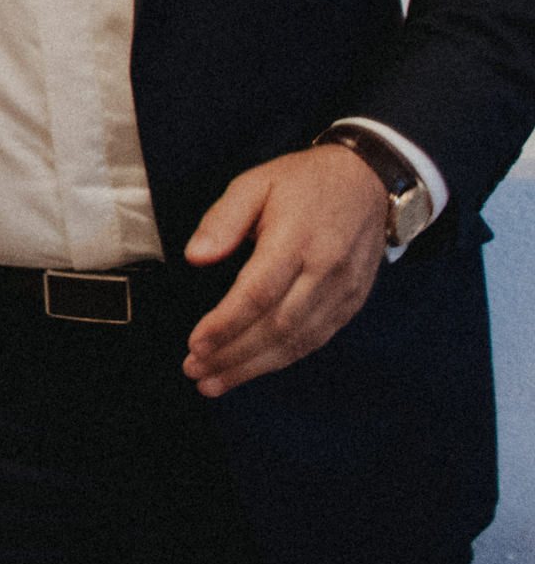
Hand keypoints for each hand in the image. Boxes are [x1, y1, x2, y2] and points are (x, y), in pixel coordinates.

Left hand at [181, 145, 389, 396]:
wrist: (367, 182)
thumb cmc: (303, 182)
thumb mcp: (254, 183)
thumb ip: (222, 219)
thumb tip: (195, 257)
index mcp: (297, 240)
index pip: (258, 293)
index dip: (226, 324)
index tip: (195, 344)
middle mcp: (325, 271)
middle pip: (278, 326)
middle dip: (234, 356)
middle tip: (196, 372)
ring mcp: (343, 291)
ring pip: (298, 341)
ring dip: (254, 367)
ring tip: (215, 381)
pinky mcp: (352, 302)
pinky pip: (316, 339)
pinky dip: (283, 358)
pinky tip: (254, 367)